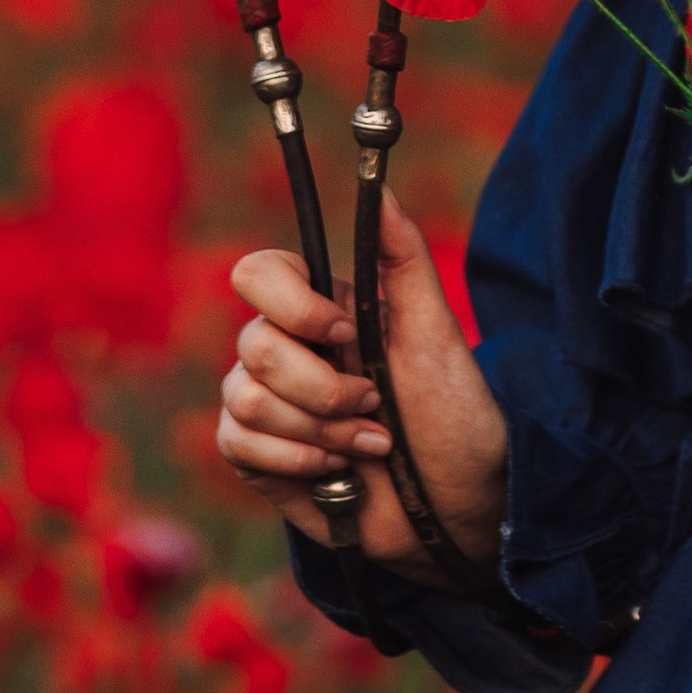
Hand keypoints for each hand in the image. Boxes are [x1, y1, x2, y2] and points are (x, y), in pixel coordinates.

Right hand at [217, 191, 508, 575]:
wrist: (456, 510)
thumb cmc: (455, 419)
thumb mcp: (438, 335)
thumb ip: (404, 259)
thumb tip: (378, 182)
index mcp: (326, 312)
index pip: (259, 273)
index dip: (292, 304)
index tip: (346, 334)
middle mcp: (288, 350)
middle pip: (254, 343)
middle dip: (323, 388)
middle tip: (376, 405)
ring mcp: (267, 404)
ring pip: (242, 395)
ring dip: (319, 428)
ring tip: (369, 445)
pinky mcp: (257, 455)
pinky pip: (235, 442)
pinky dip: (295, 459)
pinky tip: (339, 472)